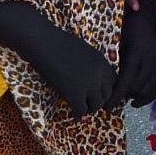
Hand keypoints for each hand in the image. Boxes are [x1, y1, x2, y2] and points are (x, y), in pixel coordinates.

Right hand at [0, 0, 118, 115]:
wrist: (41, 41)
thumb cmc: (56, 42)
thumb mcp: (82, 50)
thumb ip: (92, 64)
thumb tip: (93, 81)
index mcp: (101, 61)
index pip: (114, 82)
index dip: (105, 89)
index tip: (96, 93)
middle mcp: (98, 73)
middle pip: (108, 95)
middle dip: (99, 100)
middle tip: (89, 102)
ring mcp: (87, 84)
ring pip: (97, 106)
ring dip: (89, 108)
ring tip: (80, 107)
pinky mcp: (74, 93)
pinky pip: (82, 110)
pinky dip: (77, 113)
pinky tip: (72, 111)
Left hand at [112, 0, 155, 107]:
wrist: (153, 16)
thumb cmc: (132, 26)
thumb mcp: (121, 41)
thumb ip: (118, 60)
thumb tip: (110, 81)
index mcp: (136, 54)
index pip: (125, 83)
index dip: (115, 98)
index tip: (107, 107)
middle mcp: (149, 62)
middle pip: (135, 89)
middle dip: (124, 97)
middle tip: (114, 98)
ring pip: (147, 91)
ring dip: (135, 98)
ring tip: (126, 98)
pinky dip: (148, 97)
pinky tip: (138, 100)